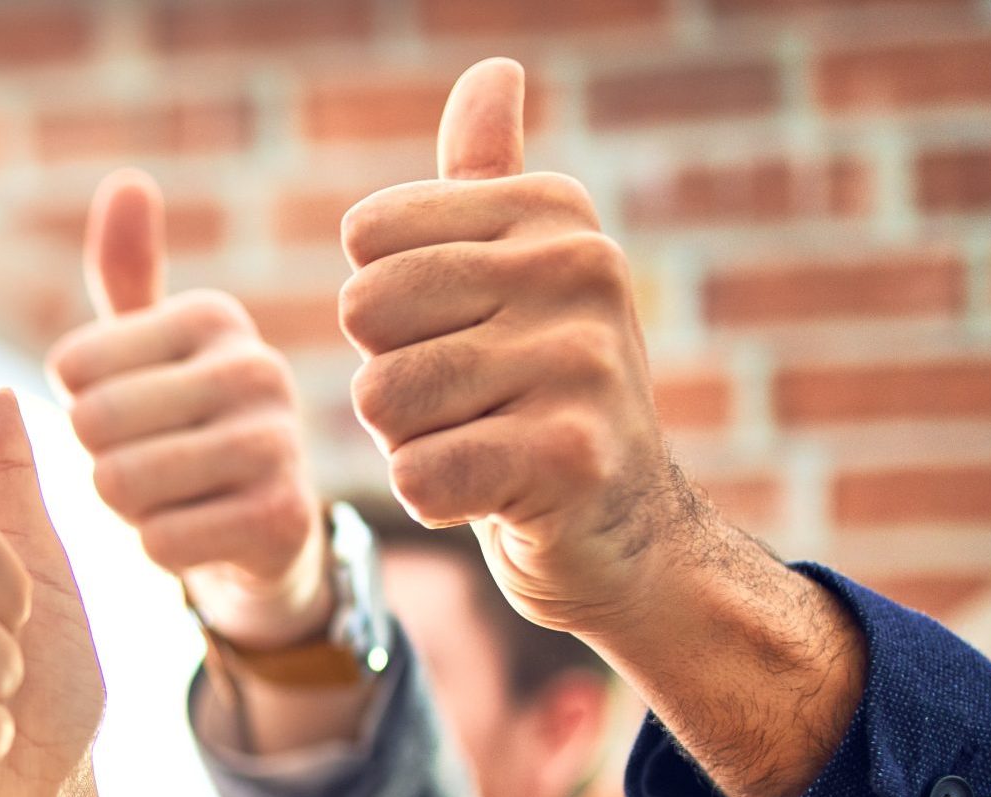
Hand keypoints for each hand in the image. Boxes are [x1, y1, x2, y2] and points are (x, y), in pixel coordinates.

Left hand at [47, 172, 327, 650]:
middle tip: (145, 465)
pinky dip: (158, 549)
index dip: (78, 406)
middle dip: (96, 459)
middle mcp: (255, 366)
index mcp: (212, 315)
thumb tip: (129, 179)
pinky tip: (197, 533)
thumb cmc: (185, 426)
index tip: (130, 415)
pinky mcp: (283, 518)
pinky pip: (158, 541)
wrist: (267, 529)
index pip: (71, 367)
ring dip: (125, 508)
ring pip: (118, 485)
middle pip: (91, 425)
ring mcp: (278, 442)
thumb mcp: (151, 348)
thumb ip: (127, 272)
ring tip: (170, 496)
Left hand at [337, 58, 678, 638]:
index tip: (464, 335)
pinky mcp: (571, 455)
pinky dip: (437, 499)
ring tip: (487, 443)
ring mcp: (585, 360)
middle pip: (365, 312)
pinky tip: (498, 495)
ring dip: (413, 440)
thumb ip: (486, 176)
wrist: (625, 533)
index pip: (367, 239)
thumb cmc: (540, 394)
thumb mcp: (517, 273)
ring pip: (381, 398)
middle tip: (471, 401)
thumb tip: (495, 69)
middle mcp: (581, 267)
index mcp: (553, 210)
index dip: (387, 309)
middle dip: (391, 375)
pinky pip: (417, 474)